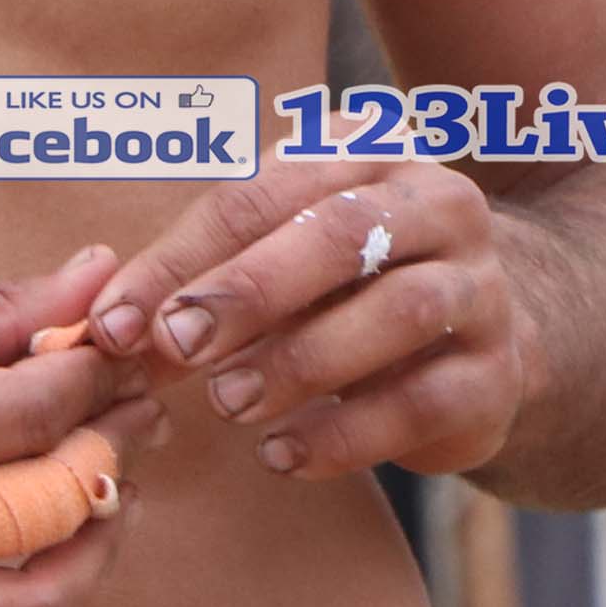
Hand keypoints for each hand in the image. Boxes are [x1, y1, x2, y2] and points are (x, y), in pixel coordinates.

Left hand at [89, 162, 535, 484]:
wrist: (482, 338)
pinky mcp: (499, 374)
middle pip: (343, 233)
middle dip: (249, 290)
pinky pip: (427, 400)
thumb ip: (195, 278)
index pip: (262, 192)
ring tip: (229, 403)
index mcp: (367, 152)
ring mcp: (481, 288)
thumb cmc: (341, 285)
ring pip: (400, 311)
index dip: (181, 258)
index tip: (114, 322)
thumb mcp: (273, 258)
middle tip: (176, 343)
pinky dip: (348, 432)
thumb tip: (105, 326)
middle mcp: (438, 206)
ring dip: (302, 360)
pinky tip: (282, 454)